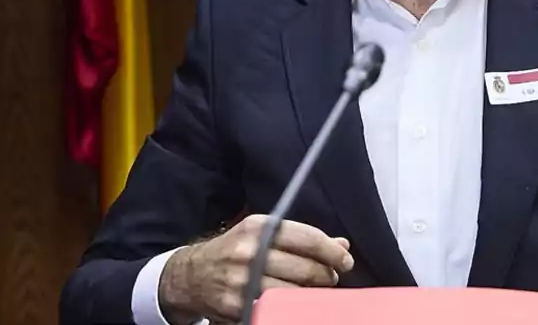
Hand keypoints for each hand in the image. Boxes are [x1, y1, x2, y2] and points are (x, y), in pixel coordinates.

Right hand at [158, 214, 353, 323]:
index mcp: (258, 228)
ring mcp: (242, 281)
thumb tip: (342, 245)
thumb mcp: (262, 234)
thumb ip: (302, 239)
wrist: (191, 275)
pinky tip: (298, 306)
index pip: (306, 238)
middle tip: (332, 278)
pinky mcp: (237, 306)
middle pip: (304, 268)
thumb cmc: (235, 251)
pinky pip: (276, 310)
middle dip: (326, 276)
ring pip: (293, 293)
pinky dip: (293, 310)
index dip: (331, 251)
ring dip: (313, 295)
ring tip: (317, 292)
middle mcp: (250, 252)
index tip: (346, 261)